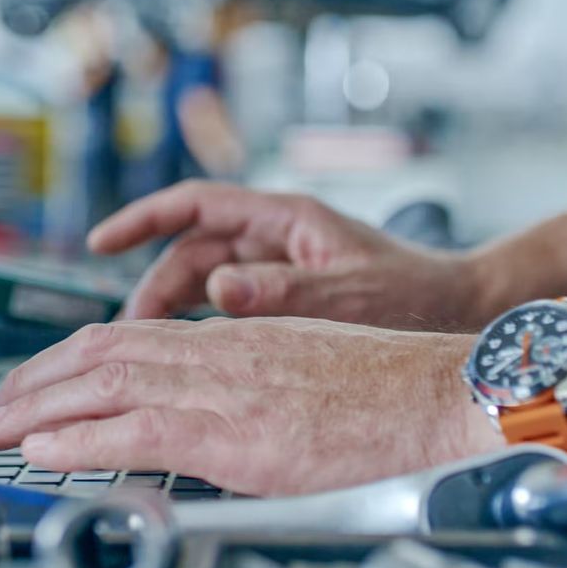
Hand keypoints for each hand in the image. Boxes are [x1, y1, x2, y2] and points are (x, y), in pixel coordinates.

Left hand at [0, 318, 501, 495]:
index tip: (34, 384)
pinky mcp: (233, 434)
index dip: (68, 360)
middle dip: (33, 382)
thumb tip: (215, 419)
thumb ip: (251, 386)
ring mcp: (223, 390)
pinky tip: (44, 451)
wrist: (439, 395)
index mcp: (234, 336)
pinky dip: (79, 439)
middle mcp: (218, 352)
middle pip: (100, 352)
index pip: (129, 337)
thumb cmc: (389, 392)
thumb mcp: (304, 372)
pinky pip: (135, 429)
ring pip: (102, 384)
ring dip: (35, 409)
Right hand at [90, 181, 490, 328]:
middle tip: (124, 333)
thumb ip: (283, 292)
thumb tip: (219, 289)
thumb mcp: (347, 293)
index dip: (143, 218)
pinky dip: (204, 330)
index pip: (196, 204)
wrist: (464, 312)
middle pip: (191, 251)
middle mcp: (278, 237)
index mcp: (287, 218)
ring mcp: (282, 267)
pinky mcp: (290, 299)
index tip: (102, 241)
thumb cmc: (418, 295)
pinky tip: (190, 363)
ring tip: (147, 354)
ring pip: (206, 282)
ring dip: (174, 313)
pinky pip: (230, 308)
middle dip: (152, 287)